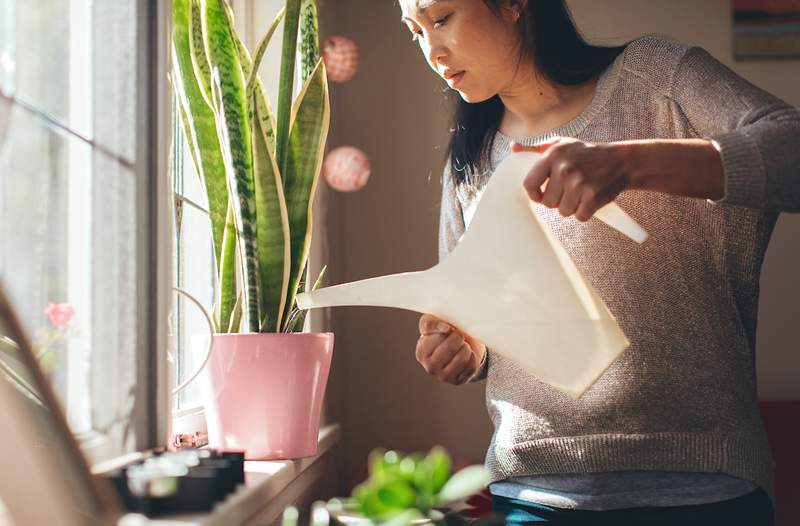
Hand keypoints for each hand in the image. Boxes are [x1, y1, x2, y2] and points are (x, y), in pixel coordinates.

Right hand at [416, 314, 485, 384]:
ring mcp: (443, 376)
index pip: (437, 338)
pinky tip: (468, 354)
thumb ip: (432, 322)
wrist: (459, 345)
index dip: (447, 329)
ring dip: (467, 348)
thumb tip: (445, 328)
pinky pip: (471, 367)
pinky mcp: (457, 381)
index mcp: (421, 352)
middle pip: (449, 348)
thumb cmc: (443, 331)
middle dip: (458, 338)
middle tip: (459, 335)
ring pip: (461, 359)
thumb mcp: (432, 321)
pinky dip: (473, 358)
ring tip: (464, 345)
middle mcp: (430, 367)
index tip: (450, 327)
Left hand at [512, 137, 632, 221]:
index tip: (541, 195)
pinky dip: (585, 212)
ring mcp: (579, 183)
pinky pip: (579, 217)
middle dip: (557, 200)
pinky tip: (590, 199)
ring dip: (571, 206)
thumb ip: (536, 148)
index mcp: (553, 156)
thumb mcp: (561, 145)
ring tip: (581, 192)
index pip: (529, 184)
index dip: (534, 194)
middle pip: (547, 203)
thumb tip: (513, 148)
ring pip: (563, 211)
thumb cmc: (587, 154)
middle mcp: (564, 169)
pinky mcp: (593, 197)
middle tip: (570, 189)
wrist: (621, 161)